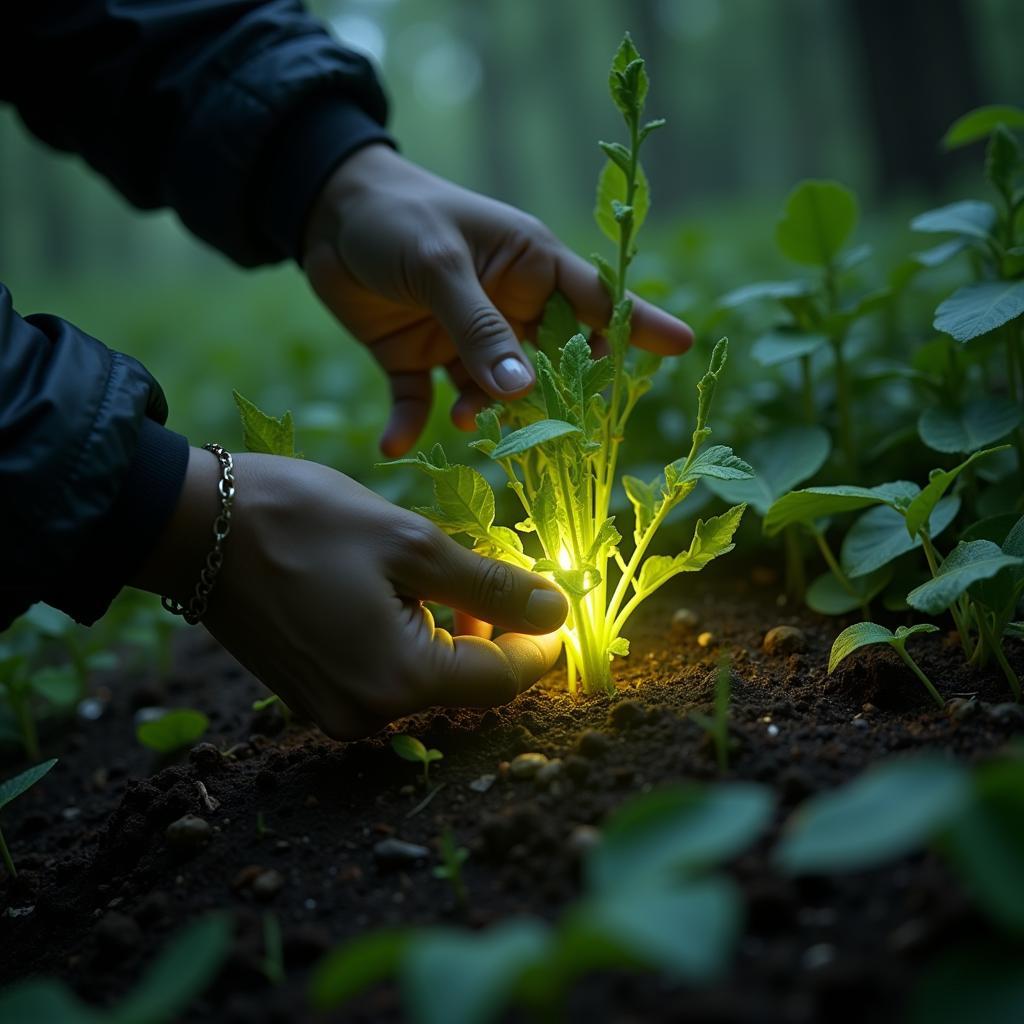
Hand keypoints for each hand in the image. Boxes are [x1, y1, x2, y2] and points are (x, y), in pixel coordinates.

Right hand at [133, 448, 566, 739]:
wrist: (194, 525)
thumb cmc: (304, 522)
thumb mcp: (411, 544)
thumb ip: (490, 587)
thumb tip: (557, 611)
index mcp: (398, 681)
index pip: (502, 681)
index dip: (540, 643)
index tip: (554, 599)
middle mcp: (367, 715)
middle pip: (464, 683)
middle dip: (492, 631)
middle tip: (494, 568)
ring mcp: (333, 709)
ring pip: (425, 677)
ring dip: (449, 631)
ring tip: (442, 570)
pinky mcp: (312, 692)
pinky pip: (384, 674)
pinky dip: (407, 638)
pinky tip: (399, 590)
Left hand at [302, 144, 693, 456]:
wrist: (322, 210)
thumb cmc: (396, 216)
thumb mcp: (440, 264)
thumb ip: (479, 328)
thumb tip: (521, 391)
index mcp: (527, 266)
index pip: (593, 300)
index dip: (636, 325)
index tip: (681, 347)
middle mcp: (504, 306)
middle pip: (546, 362)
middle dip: (547, 397)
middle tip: (550, 431)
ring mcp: (462, 337)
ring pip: (489, 392)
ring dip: (479, 412)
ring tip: (462, 420)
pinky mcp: (416, 358)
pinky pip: (423, 402)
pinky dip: (410, 424)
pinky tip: (392, 444)